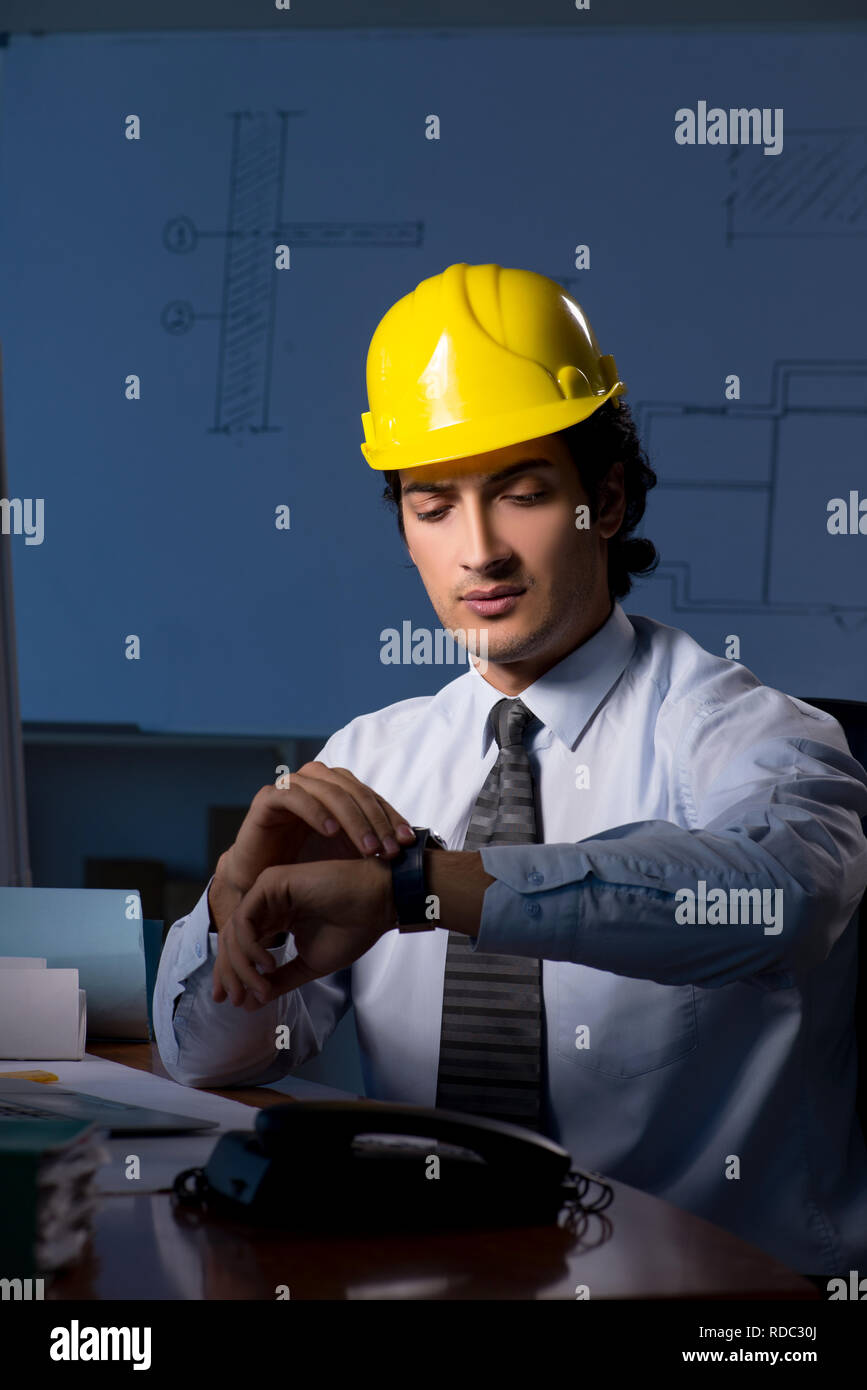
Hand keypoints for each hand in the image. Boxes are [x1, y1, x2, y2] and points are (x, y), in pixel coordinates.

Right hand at [209, 764, 415, 931]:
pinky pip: (293, 795)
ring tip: (368, 845)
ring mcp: (290, 788)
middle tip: (391, 848)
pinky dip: (314, 811)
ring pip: (328, 790)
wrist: (259, 884)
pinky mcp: (267, 799)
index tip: (408, 841)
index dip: (391, 815)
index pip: (369, 795)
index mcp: (335, 791)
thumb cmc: (303, 867)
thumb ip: (371, 842)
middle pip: (352, 789)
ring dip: (352, 817)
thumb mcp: (344, 854)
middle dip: (376, 819)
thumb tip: (412, 843)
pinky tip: (331, 831)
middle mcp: (314, 783)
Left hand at [212, 858, 395, 1007]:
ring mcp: (267, 890)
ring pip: (234, 931)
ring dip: (241, 965)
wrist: (377, 904)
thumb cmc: (352, 929)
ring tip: (260, 986)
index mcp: (276, 917)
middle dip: (230, 973)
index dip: (232, 974)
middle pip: (230, 939)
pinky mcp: (271, 882)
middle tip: (236, 999)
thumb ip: (280, 980)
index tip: (232, 1002)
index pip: (241, 946)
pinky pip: (245, 919)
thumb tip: (251, 1002)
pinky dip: (250, 946)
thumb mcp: (309, 964)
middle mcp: (267, 903)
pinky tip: (268, 963)